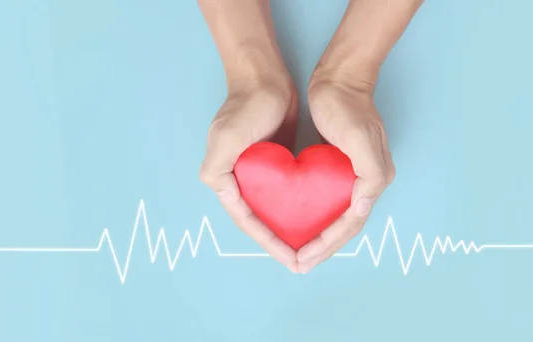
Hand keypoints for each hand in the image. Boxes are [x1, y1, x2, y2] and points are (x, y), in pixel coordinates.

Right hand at [199, 78, 299, 271]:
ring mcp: (258, 174)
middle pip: (260, 221)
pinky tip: (315, 219)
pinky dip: (297, 209)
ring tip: (310, 248)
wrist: (265, 77)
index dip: (269, 242)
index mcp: (225, 179)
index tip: (291, 259)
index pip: (248, 220)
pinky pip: (286, 194)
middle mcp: (239, 180)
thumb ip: (217, 167)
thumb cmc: (247, 105)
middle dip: (280, 243)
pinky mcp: (274, 165)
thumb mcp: (227, 136)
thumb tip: (219, 193)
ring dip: (289, 230)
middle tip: (303, 262)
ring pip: (274, 211)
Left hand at [296, 76, 395, 272]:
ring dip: (320, 236)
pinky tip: (299, 221)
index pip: (350, 223)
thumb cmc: (347, 105)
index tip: (302, 259)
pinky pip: (328, 199)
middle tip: (298, 264)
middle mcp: (366, 181)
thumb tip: (363, 207)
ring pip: (337, 216)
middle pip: (345, 225)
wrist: (340, 77)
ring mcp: (353, 174)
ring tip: (298, 251)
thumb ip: (370, 174)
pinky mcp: (339, 166)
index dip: (327, 244)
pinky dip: (316, 215)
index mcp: (374, 179)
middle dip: (322, 247)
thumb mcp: (361, 138)